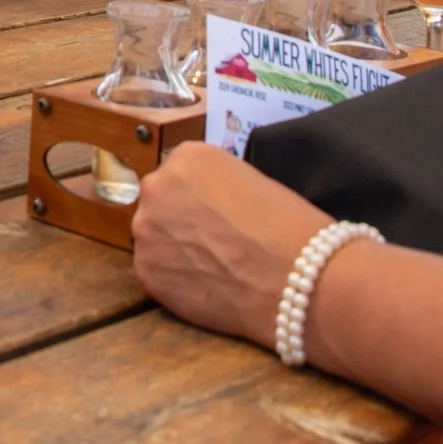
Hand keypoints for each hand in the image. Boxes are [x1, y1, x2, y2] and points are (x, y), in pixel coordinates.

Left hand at [132, 142, 331, 349]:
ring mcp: (145, 230)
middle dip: (180, 220)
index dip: (200, 197)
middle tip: (213, 242)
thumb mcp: (250, 180)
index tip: (219, 214)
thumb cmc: (287, 225)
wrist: (297, 277)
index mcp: (186, 157)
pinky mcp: (146, 271)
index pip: (181, 172)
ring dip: (174, 249)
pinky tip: (204, 286)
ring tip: (211, 267)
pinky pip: (155, 271)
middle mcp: (156, 186)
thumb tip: (204, 202)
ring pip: (154, 237)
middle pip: (161, 202)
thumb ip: (216, 185)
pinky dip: (174, 279)